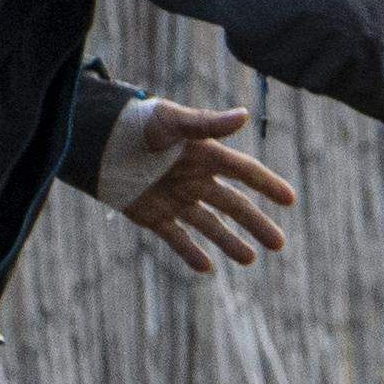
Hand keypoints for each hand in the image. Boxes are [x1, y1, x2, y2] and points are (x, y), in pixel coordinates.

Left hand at [107, 101, 297, 273]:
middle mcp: (194, 179)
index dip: (268, 185)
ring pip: (209, 225)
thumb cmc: (134, 123)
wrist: (93, 140)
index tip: (290, 199)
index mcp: (204, 155)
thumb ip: (206, 123)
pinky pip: (176, 237)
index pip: (244, 172)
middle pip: (233, 205)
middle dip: (256, 224)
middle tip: (279, 244)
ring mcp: (175, 199)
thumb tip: (244, 116)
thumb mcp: (171, 121)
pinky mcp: (152, 215)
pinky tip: (207, 267)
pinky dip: (191, 252)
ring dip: (230, 242)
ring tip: (250, 259)